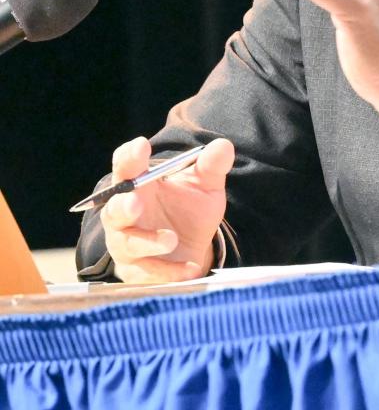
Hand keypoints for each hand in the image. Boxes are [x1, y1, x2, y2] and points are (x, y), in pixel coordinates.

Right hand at [101, 136, 234, 283]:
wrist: (191, 247)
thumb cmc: (189, 207)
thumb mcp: (204, 185)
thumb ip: (211, 166)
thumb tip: (223, 147)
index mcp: (137, 184)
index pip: (126, 166)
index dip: (129, 156)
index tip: (141, 146)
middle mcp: (125, 214)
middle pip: (114, 209)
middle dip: (123, 206)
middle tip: (135, 202)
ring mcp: (127, 244)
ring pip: (127, 244)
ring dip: (147, 242)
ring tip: (171, 239)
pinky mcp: (137, 272)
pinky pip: (148, 273)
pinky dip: (169, 271)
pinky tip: (189, 269)